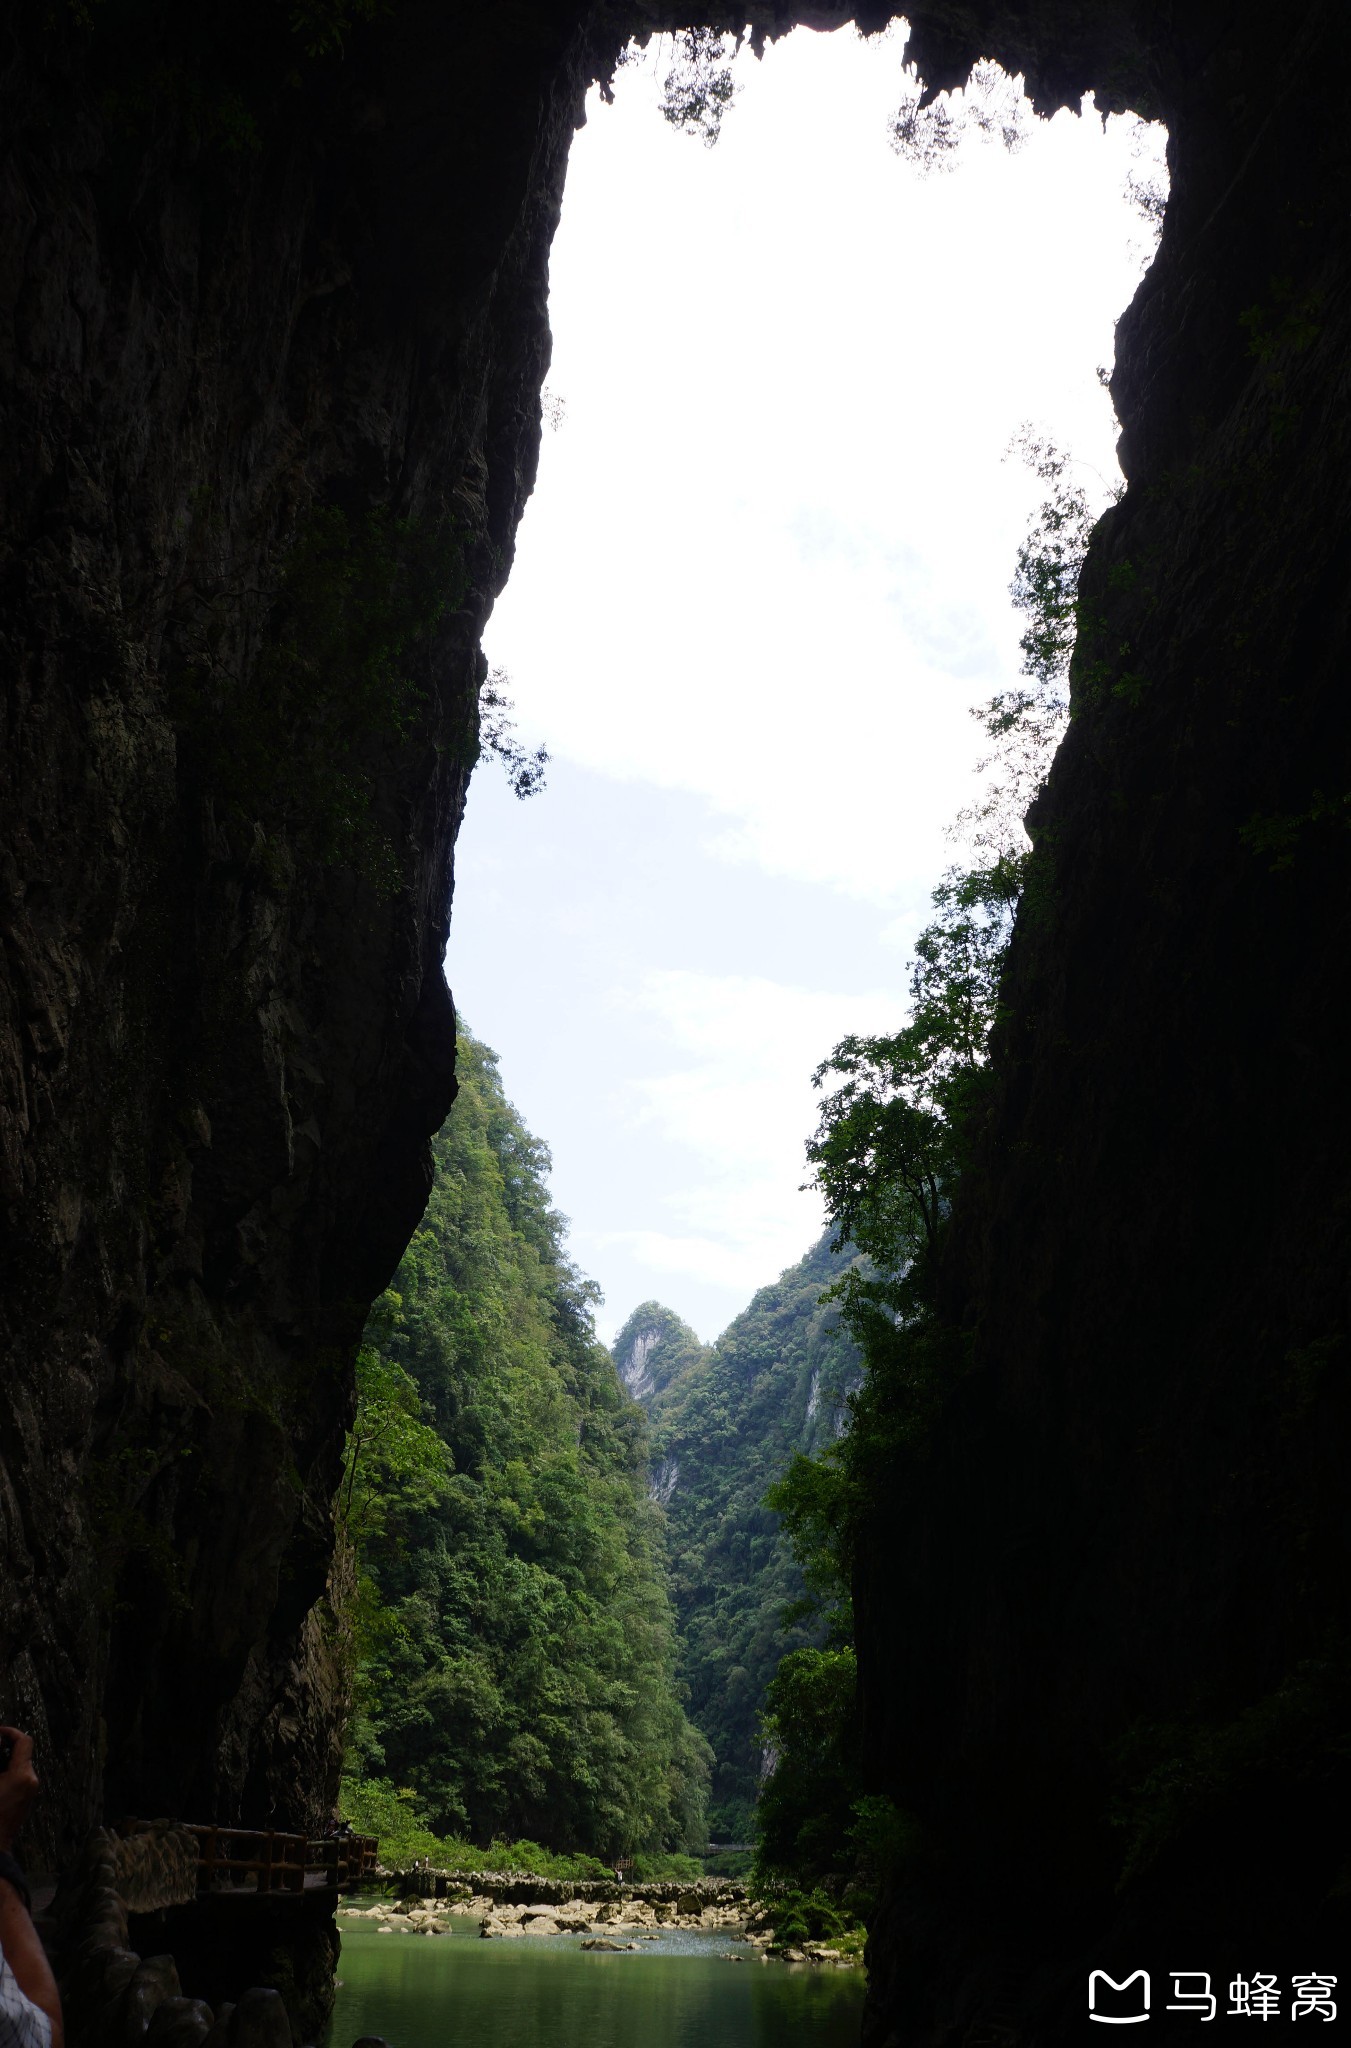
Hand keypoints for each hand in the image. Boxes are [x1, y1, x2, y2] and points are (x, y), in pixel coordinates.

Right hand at [0, 1728, 38, 1852]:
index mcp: (21, 1775)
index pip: (24, 1741)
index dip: (10, 1732)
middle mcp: (31, 1780)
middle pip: (23, 1752)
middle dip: (6, 1748)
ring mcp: (31, 1790)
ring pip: (21, 1765)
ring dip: (6, 1761)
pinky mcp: (28, 1798)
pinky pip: (20, 1777)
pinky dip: (9, 1773)